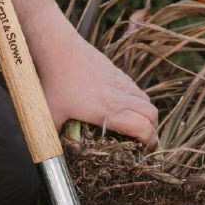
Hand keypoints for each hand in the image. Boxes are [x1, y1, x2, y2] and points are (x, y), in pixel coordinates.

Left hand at [37, 32, 158, 147]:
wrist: (58, 48)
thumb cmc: (53, 83)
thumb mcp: (51, 115)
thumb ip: (55, 137)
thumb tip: (54, 155)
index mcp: (108, 110)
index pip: (143, 128)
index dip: (149, 142)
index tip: (146, 151)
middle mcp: (120, 96)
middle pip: (152, 114)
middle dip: (154, 130)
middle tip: (146, 141)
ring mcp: (120, 82)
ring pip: (146, 100)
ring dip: (147, 114)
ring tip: (138, 125)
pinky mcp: (117, 71)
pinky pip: (136, 89)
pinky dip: (138, 100)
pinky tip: (126, 106)